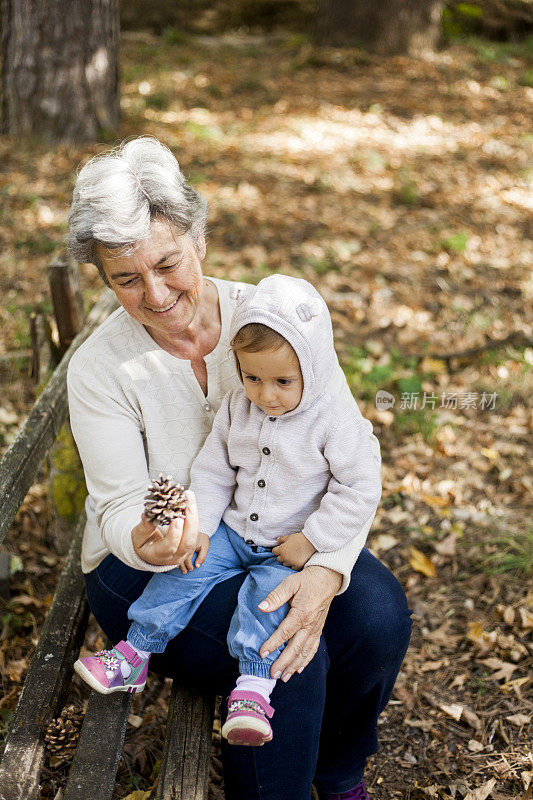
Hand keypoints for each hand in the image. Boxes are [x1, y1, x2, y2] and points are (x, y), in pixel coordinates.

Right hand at [132, 490, 202, 571]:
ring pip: (194, 534)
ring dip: (194, 515)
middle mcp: (176, 556)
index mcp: (159, 555)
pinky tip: (190, 500)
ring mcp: (185, 550)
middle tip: (189, 505)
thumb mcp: (138, 536)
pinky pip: (195, 527)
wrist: (152, 549)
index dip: (175, 535)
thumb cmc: (143, 542)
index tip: (177, 520)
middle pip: (188, 542)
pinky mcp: (191, 541)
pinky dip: (194, 513)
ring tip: (190, 497)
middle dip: (191, 522)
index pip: (170, 547)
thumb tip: (148, 515)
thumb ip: (144, 527)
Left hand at [258, 565, 341, 680]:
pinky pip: (313, 648)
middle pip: (296, 647)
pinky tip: (299, 668)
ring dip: (294, 665)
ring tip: (284, 677)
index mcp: (302, 613)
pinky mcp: (319, 629)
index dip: (273, 644)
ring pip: (305, 651)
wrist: (328, 578)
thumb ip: (276, 596)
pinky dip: (306, 660)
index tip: (262, 653)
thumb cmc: (307, 580)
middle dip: (284, 662)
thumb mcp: (290, 582)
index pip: (285, 632)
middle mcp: (310, 624)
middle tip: (273, 674)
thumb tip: (262, 607)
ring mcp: (316, 628)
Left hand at [272, 532, 316, 569]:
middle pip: (279, 559)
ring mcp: (291, 562)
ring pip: (285, 564)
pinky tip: (296, 560)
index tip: (280, 548)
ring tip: (292, 556)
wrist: (311, 542)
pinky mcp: (298, 566)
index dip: (277, 550)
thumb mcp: (289, 537)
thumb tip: (277, 540)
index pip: (274, 552)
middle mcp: (285, 557)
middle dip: (281, 555)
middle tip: (287, 552)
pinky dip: (293, 564)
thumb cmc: (299, 538)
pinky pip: (292, 567)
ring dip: (287, 560)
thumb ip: (281, 539)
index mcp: (282, 550)